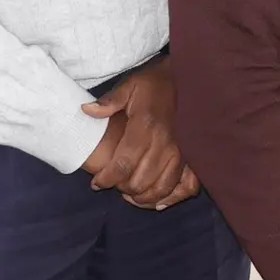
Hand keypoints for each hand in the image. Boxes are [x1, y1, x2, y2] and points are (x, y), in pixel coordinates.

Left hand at [81, 62, 193, 207]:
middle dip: (123, 188)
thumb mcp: (130, 85)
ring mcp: (183, 152)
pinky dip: (172, 197)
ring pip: (162, 188)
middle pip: (140, 181)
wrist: (189, 78)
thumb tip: (85, 110)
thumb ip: (109, 101)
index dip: (107, 179)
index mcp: (145, 126)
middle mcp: (165, 142)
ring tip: (131, 194)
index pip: (123, 164)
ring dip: (144, 197)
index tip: (96, 183)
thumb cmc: (155, 83)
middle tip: (114, 185)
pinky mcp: (194, 157)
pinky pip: (187, 186)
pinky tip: (158, 200)